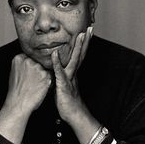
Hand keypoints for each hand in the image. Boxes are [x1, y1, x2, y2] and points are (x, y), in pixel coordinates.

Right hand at [4, 54, 51, 113]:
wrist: (18, 104)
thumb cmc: (16, 91)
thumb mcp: (14, 73)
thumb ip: (22, 65)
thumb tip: (30, 61)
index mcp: (19, 58)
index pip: (30, 57)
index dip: (31, 66)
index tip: (29, 73)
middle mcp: (28, 60)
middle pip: (38, 62)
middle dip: (37, 70)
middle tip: (32, 80)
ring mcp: (37, 67)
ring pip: (44, 69)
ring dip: (43, 76)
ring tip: (35, 84)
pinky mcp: (45, 75)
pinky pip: (50, 75)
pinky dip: (47, 82)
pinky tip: (40, 87)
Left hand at [51, 26, 100, 143]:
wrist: (72, 115)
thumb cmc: (68, 101)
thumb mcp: (65, 85)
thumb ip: (63, 75)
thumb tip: (60, 68)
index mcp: (73, 73)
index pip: (79, 55)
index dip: (83, 44)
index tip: (86, 32)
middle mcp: (74, 73)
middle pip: (80, 54)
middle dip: (85, 42)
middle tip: (89, 29)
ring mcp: (70, 78)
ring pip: (74, 60)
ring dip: (77, 48)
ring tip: (80, 36)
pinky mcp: (63, 85)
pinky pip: (60, 72)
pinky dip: (57, 62)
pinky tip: (55, 53)